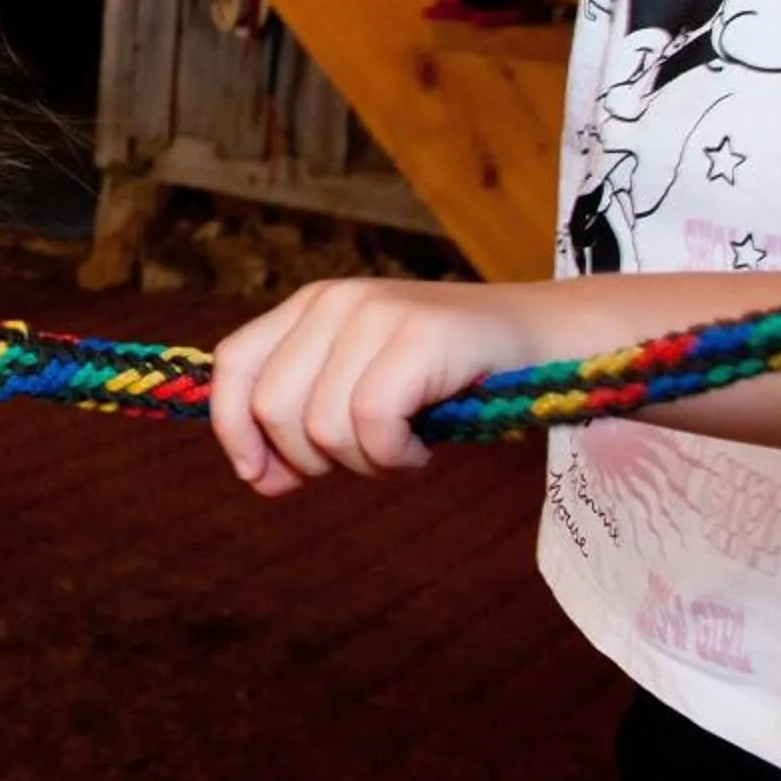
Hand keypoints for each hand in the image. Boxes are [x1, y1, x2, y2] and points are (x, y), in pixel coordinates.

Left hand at [210, 279, 550, 492]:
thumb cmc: (451, 379)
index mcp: (311, 306)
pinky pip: (371, 423)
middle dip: (311, 458)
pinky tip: (422, 447)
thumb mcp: (364, 392)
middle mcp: (335, 301)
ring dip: (365, 463)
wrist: (547, 341)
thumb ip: (306, 425)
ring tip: (403, 447)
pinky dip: (396, 456)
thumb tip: (259, 479)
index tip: (264, 478)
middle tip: (366, 459)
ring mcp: (376, 312)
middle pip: (272, 407)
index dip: (234, 430)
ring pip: (320, 425)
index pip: (233, 364)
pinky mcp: (419, 335)